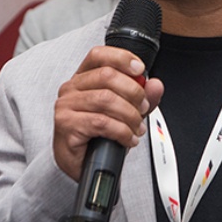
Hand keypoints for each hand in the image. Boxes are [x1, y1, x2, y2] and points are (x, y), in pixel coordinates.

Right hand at [53, 46, 163, 180]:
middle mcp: (71, 89)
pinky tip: (128, 138)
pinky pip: (102, 122)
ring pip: (106, 99)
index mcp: (83, 79)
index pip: (99, 55)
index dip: (122, 57)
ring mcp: (66, 106)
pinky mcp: (67, 125)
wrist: (83, 166)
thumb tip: (155, 85)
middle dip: (133, 92)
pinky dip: (122, 131)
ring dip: (130, 115)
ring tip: (136, 128)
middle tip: (143, 108)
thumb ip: (142, 97)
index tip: (140, 69)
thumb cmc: (98, 136)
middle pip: (107, 76)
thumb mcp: (125, 113)